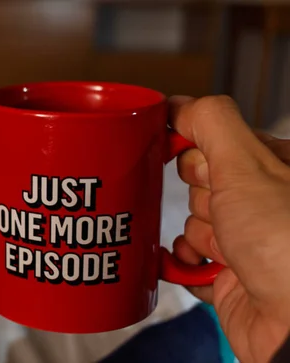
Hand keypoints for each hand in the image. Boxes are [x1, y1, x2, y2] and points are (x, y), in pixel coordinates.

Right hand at [170, 95, 289, 362]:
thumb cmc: (288, 248)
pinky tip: (190, 267)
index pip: (215, 142)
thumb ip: (212, 124)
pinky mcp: (228, 279)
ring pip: (191, 225)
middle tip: (218, 211)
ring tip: (218, 249)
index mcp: (274, 170)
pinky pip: (187, 263)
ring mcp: (246, 244)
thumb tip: (179, 103)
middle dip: (197, 199)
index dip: (191, 148)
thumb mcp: (247, 165)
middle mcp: (262, 206)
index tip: (169, 150)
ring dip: (193, 236)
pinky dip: (181, 265)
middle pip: (198, 185)